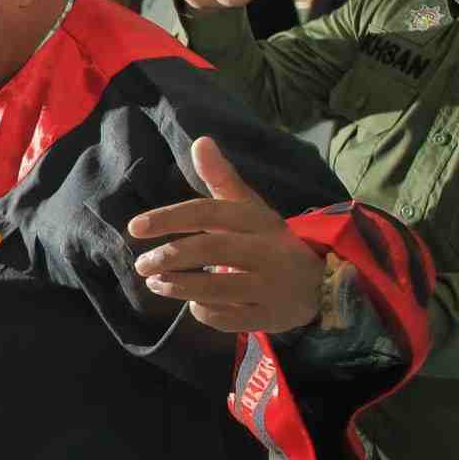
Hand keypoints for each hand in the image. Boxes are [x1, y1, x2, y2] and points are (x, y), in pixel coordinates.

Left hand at [128, 136, 324, 332]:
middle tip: (141, 264)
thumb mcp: (250, 208)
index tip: (135, 227)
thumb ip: (221, 179)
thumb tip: (200, 141)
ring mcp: (270, 286)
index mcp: (256, 220)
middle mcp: (265, 250)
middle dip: (171, 256)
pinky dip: (204, 312)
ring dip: (179, 286)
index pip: (209, 213)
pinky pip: (229, 318)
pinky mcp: (270, 316)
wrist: (322, 280)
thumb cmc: (270, 240)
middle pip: (213, 250)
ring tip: (155, 283)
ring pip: (218, 287)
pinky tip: (192, 303)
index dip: (170, 218)